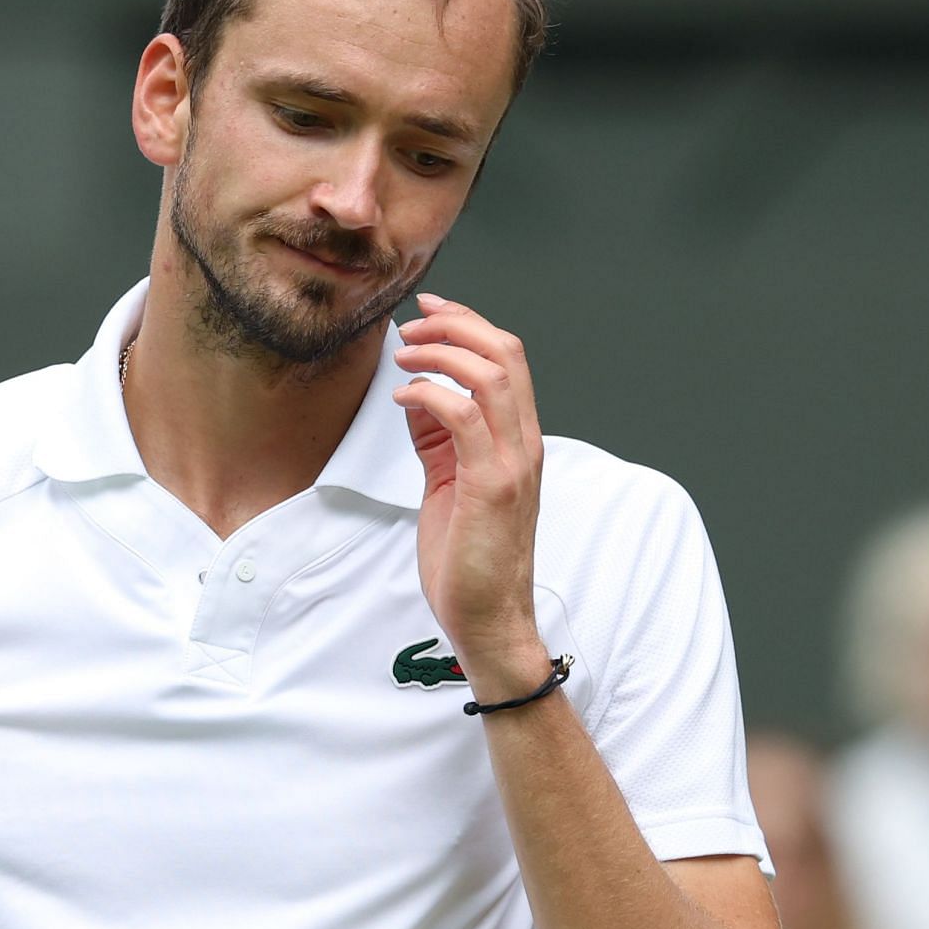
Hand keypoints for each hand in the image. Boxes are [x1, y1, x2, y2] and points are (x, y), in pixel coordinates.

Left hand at [392, 293, 547, 686]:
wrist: (488, 620)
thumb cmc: (468, 558)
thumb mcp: (448, 481)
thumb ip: (439, 436)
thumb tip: (417, 392)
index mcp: (518, 440)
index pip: (507, 360)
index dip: (470, 324)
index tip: (430, 309)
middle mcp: (525, 444)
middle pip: (506, 353)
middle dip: (457, 324)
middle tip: (413, 322)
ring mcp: (513, 463)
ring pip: (492, 375)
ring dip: (442, 352)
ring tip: (404, 352)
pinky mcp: (492, 486)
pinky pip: (464, 418)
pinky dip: (430, 395)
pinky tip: (403, 397)